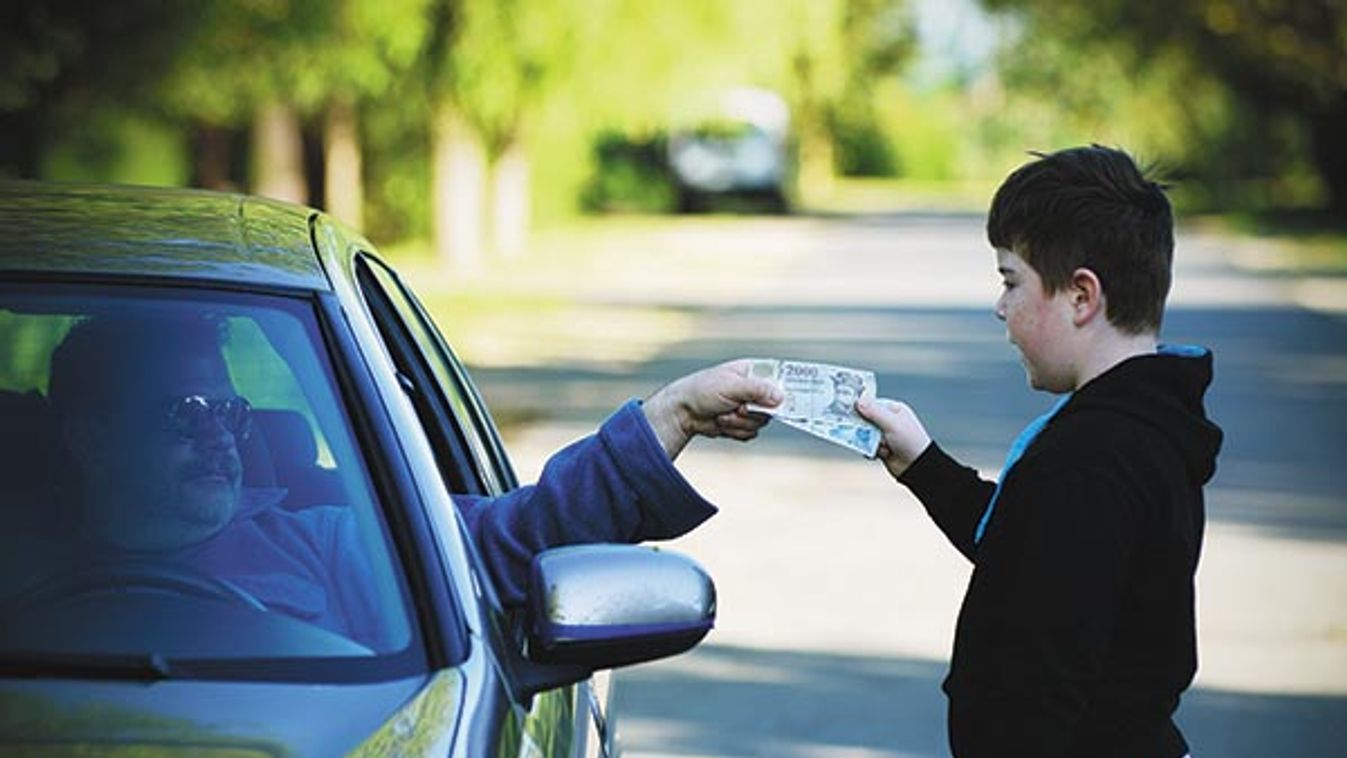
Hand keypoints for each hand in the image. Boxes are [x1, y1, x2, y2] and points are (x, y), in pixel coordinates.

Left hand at [643, 359, 782, 458]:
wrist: (683, 413)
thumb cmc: (702, 390)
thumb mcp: (730, 386)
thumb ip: (757, 389)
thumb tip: (780, 396)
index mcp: (752, 373)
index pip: (778, 379)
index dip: (782, 390)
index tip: (782, 401)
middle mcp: (753, 390)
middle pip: (773, 406)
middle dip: (753, 411)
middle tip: (739, 408)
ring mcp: (749, 408)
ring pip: (761, 422)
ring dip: (740, 422)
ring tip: (723, 414)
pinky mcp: (742, 424)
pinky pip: (751, 433)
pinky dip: (736, 431)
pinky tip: (722, 422)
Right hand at [856, 397, 931, 478]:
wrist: (917, 466)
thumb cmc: (910, 441)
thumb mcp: (892, 423)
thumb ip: (874, 412)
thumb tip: (859, 400)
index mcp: (893, 410)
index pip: (871, 404)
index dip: (859, 406)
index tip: (846, 407)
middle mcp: (887, 421)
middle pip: (865, 419)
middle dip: (860, 425)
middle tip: (851, 427)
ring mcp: (883, 435)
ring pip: (864, 433)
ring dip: (865, 439)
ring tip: (873, 444)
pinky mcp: (879, 448)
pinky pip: (866, 446)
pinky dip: (868, 450)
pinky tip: (875, 454)